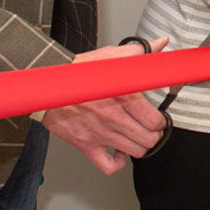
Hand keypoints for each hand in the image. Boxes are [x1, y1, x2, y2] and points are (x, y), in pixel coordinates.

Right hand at [41, 38, 170, 174]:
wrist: (49, 85)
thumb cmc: (79, 72)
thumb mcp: (112, 56)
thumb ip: (139, 52)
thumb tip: (160, 44)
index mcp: (125, 96)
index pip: (155, 121)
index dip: (160, 121)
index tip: (157, 119)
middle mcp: (115, 117)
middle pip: (149, 139)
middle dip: (153, 135)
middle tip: (150, 130)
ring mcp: (101, 133)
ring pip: (135, 152)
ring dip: (140, 147)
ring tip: (137, 138)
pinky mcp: (86, 145)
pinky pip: (108, 166)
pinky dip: (118, 163)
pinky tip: (120, 152)